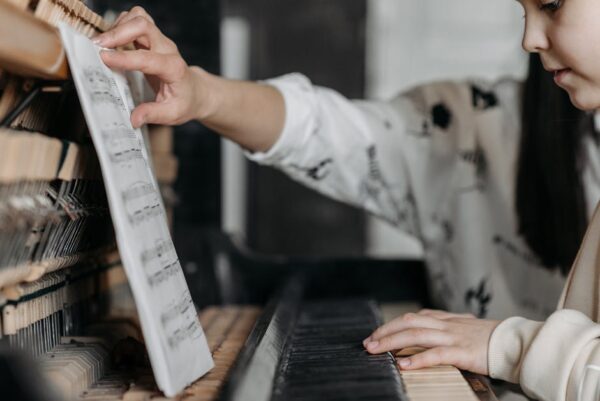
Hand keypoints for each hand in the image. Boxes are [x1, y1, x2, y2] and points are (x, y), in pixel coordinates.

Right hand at [93, 7, 212, 127]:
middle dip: (118, 32)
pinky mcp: (152, 38)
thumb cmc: (184, 101)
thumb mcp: (172, 114)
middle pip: (143, 25)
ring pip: (139, 18)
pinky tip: (113, 41)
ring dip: (119, 26)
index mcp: (173, 68)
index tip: (104, 58)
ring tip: (105, 43)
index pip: (148, 58)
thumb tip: (133, 118)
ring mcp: (160, 41)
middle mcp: (167, 49)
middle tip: (98, 46)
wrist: (195, 91)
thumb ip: (152, 114)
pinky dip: (121, 25)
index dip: (125, 57)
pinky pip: (136, 21)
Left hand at [363, 309, 499, 374]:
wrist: (516, 342)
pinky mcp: (462, 352)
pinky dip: (417, 359)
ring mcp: (453, 337)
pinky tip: (403, 365)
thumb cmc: (492, 339)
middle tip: (369, 343)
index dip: (393, 325)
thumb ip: (447, 328)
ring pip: (416, 335)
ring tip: (377, 351)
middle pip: (408, 323)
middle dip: (385, 332)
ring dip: (392, 342)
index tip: (377, 334)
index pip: (413, 317)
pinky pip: (435, 354)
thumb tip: (430, 330)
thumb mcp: (465, 328)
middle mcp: (446, 325)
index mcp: (446, 319)